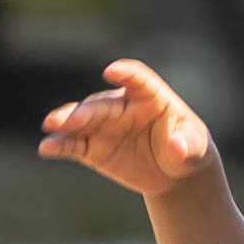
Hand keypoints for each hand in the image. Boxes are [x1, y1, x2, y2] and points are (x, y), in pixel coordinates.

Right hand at [40, 59, 219, 205]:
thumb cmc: (188, 147)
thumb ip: (186, 144)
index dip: (126, 74)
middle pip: (101, 105)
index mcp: (151, 96)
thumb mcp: (196, 147)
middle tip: (69, 119)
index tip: (112, 71)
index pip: (138, 79)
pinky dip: (60, 145)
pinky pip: (73, 144)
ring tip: (50, 126)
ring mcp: (104, 125)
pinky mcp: (92, 147)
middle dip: (84, 111)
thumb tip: (176, 148)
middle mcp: (123, 106)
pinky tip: (47, 148)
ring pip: (81, 120)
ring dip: (65, 122)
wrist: (173, 171)